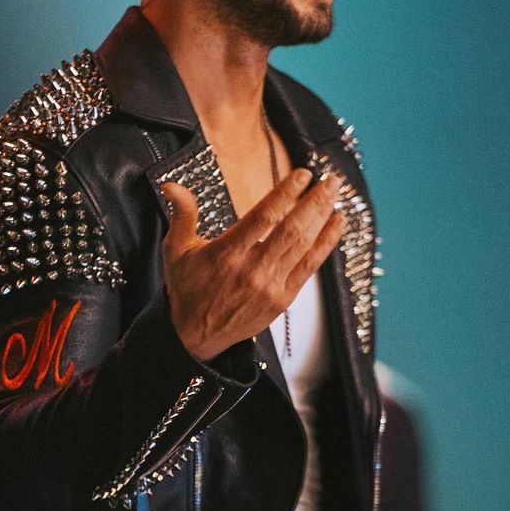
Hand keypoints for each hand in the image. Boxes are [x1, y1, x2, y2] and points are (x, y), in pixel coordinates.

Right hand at [162, 168, 344, 360]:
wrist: (195, 336)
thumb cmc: (188, 289)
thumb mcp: (177, 250)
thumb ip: (182, 214)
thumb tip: (172, 185)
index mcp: (227, 254)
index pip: (263, 217)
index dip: (285, 193)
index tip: (302, 174)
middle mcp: (252, 270)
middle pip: (291, 230)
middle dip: (315, 202)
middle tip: (330, 180)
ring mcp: (270, 286)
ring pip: (304, 246)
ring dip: (323, 218)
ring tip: (334, 193)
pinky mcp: (282, 299)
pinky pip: (309, 267)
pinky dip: (326, 244)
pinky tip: (336, 224)